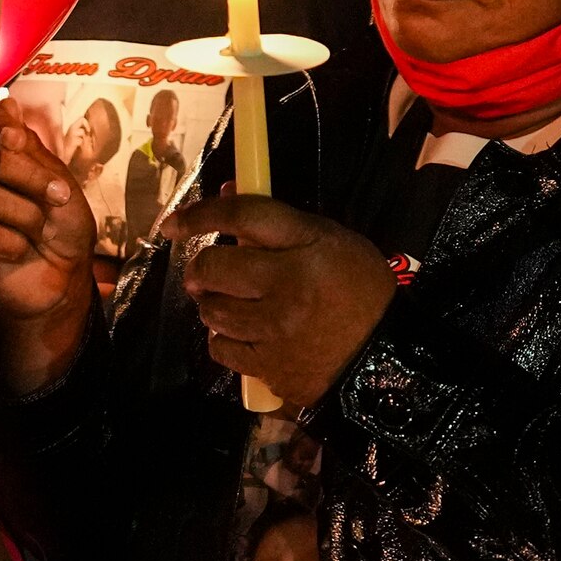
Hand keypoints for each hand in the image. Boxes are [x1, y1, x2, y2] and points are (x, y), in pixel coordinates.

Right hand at [0, 93, 97, 388]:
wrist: (63, 275)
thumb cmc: (58, 224)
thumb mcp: (55, 178)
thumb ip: (28, 147)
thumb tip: (7, 103)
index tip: (17, 139)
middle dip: (25, 176)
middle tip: (57, 195)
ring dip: (24, 214)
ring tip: (39, 228)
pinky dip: (10, 243)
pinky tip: (19, 249)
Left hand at [165, 193, 395, 413]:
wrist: (386, 359)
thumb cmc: (362, 291)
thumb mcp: (333, 242)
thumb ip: (280, 222)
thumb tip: (228, 193)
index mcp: (308, 246)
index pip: (242, 217)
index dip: (201, 214)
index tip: (174, 223)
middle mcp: (286, 285)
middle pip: (213, 266)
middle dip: (202, 267)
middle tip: (209, 273)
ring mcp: (275, 330)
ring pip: (211, 309)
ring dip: (211, 303)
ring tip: (231, 304)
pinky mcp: (269, 367)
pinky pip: (220, 347)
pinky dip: (223, 338)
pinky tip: (242, 334)